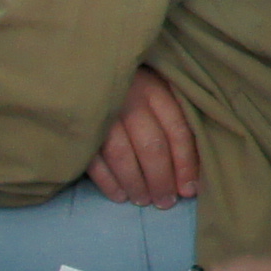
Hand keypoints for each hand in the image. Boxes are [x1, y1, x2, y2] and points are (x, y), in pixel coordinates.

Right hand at [85, 67, 202, 208]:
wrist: (79, 67)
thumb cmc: (129, 84)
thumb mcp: (156, 88)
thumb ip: (173, 118)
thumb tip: (192, 167)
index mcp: (155, 90)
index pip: (177, 131)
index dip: (185, 164)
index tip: (189, 190)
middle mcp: (130, 99)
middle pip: (152, 147)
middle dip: (161, 180)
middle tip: (165, 203)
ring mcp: (102, 113)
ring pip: (123, 156)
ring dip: (136, 184)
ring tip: (144, 201)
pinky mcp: (78, 126)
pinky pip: (94, 160)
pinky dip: (108, 182)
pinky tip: (119, 195)